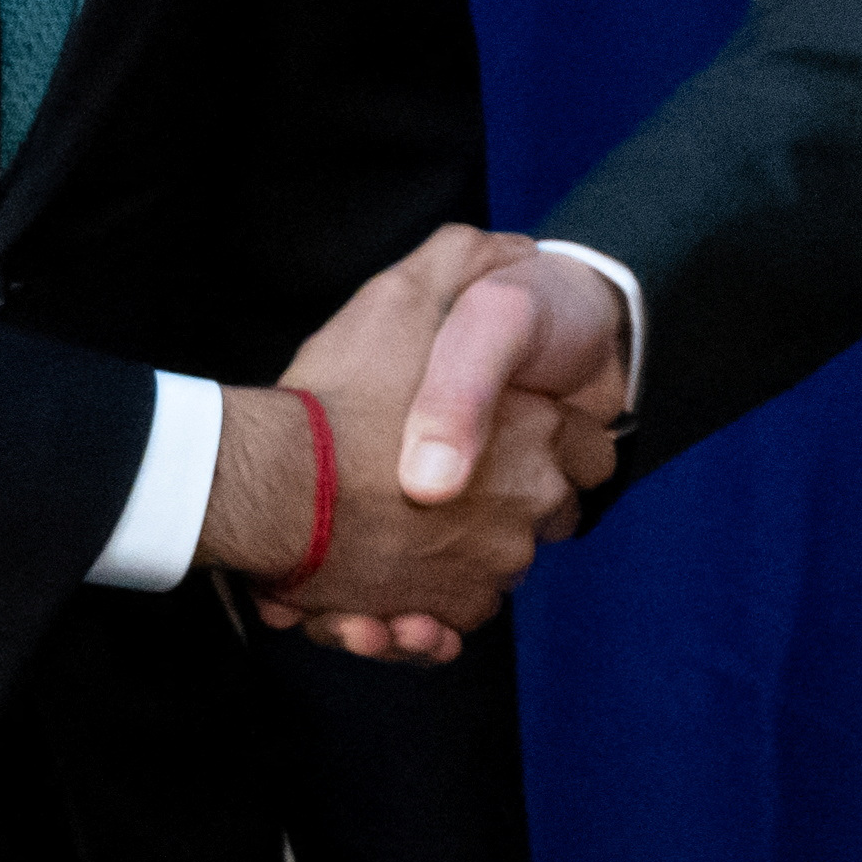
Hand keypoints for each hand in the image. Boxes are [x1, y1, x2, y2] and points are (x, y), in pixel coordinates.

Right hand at [209, 227, 616, 663]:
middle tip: (439, 483)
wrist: (273, 488)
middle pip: (544, 508)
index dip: (547, 437)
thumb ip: (467, 261)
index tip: (502, 434)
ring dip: (460, 551)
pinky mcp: (453, 612)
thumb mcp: (404, 294)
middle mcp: (530, 503)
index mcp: (537, 429)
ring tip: (398, 530)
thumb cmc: (338, 393)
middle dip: (504, 499)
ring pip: (497, 560)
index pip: (589, 448)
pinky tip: (391, 578)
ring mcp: (494, 564)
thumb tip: (516, 250)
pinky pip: (462, 612)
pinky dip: (435, 603)